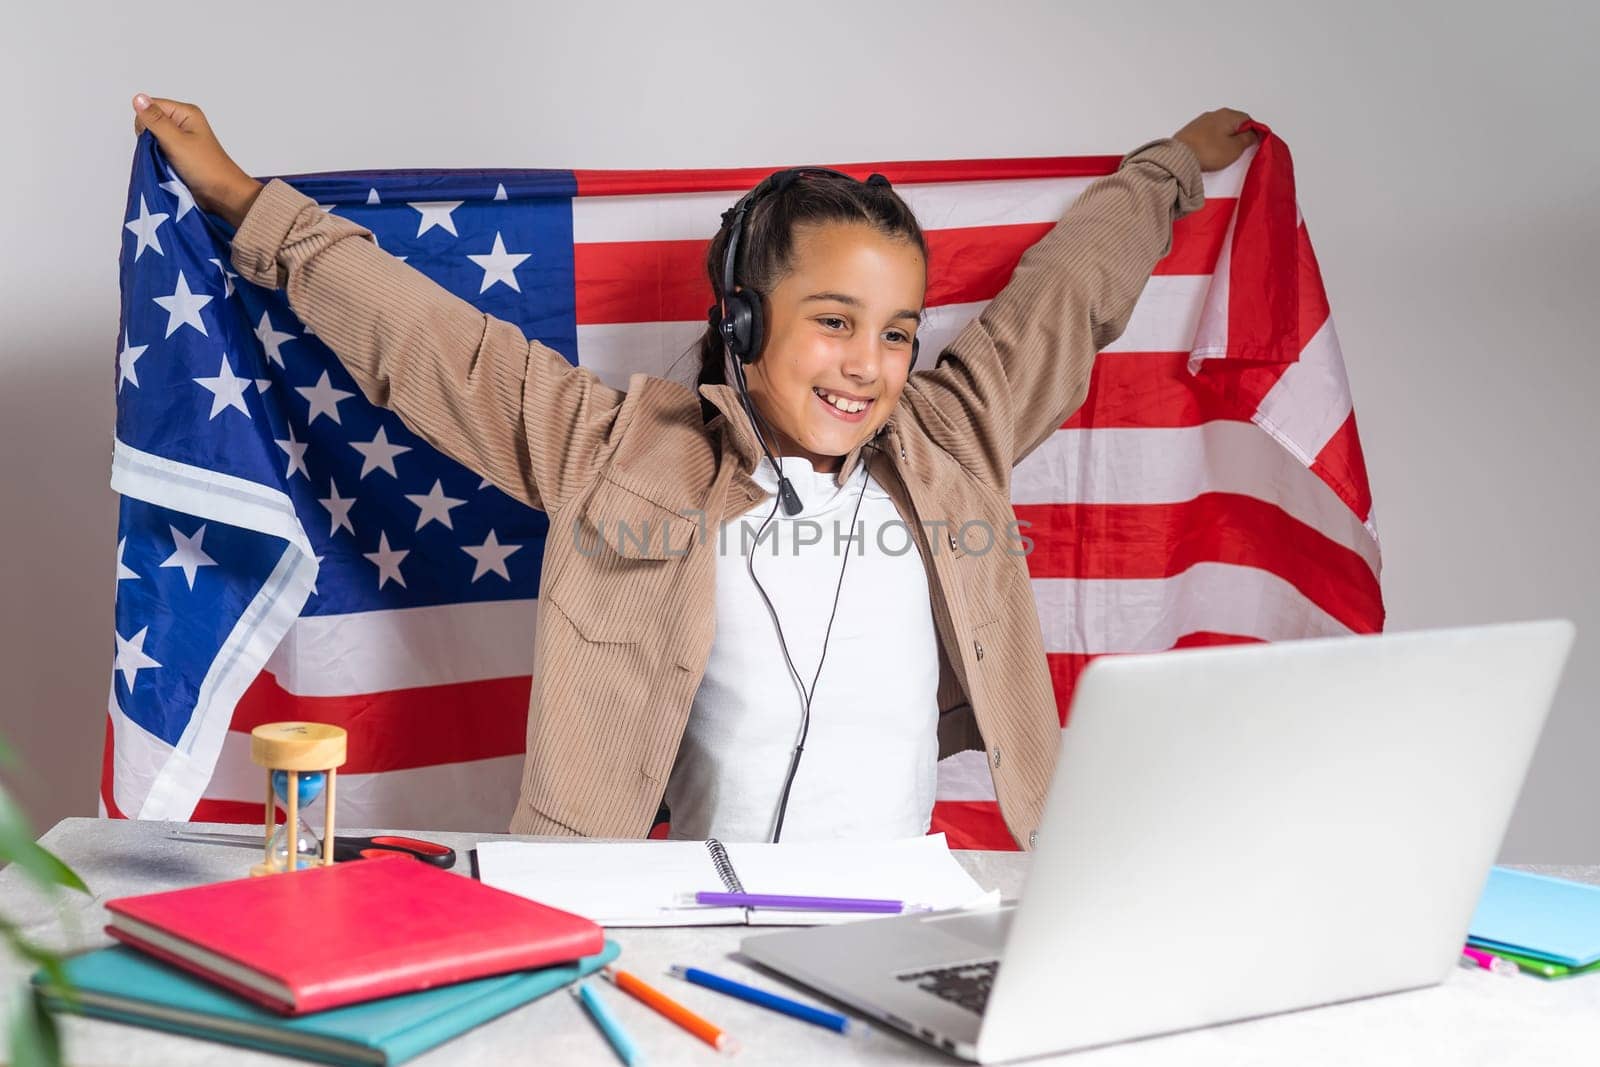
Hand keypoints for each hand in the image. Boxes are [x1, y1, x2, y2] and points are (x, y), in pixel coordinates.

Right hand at [131, 94, 262, 226]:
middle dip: (149, 139)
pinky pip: (158, 151)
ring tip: (167, 162)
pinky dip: (158, 159)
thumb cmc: (205, 167)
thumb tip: (138, 98)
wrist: (223, 194)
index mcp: (186, 113)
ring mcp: (181, 139)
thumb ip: (155, 120)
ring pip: (152, 138)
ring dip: (153, 151)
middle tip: (164, 152)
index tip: (156, 140)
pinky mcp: (179, 154)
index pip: (150, 106)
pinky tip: (166, 167)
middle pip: (149, 122)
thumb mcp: (176, 141)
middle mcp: (183, 122)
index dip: (146, 123)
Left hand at [1172, 108, 1258, 171]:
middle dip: (1237, 135)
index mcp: (1228, 115)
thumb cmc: (1208, 152)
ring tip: (1222, 153)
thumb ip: (1248, 139)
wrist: (1179, 157)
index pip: (1247, 119)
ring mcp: (1201, 121)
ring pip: (1220, 128)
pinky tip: (1209, 152)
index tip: (1252, 144)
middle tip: (1237, 151)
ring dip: (1224, 138)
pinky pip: (1208, 133)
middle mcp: (1214, 114)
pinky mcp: (1191, 130)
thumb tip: (1253, 133)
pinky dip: (1212, 141)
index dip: (1252, 132)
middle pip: (1233, 123)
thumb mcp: (1235, 148)